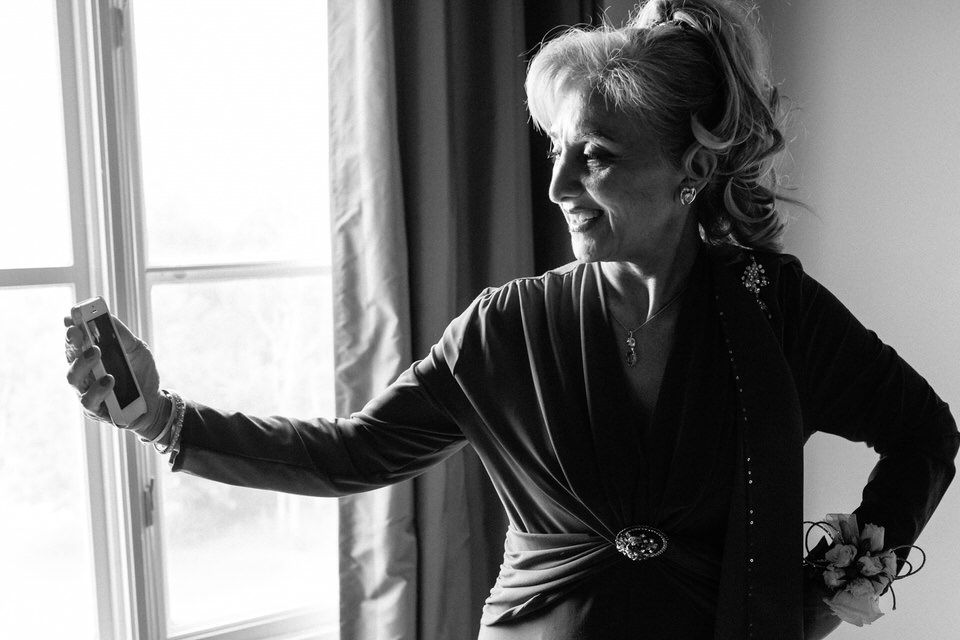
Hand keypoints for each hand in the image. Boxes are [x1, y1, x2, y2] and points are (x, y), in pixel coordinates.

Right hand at [64, 314, 164, 436]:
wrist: (154, 401)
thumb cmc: (141, 373)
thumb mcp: (137, 349)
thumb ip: (122, 335)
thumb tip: (108, 317)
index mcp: (92, 357)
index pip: (76, 342)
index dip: (71, 330)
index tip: (70, 317)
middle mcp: (85, 373)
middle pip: (70, 357)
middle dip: (72, 343)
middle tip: (77, 331)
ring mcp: (87, 391)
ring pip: (73, 378)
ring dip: (82, 363)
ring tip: (96, 352)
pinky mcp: (94, 410)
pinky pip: (89, 401)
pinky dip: (97, 389)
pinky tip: (109, 380)